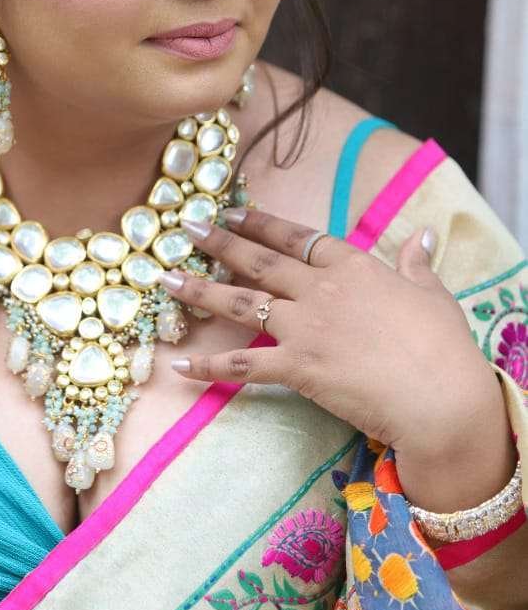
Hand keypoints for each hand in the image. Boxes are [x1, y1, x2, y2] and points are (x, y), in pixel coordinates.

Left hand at [160, 208, 499, 464]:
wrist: (440, 396)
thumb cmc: (444, 347)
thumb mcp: (434, 295)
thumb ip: (416, 264)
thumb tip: (423, 235)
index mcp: (354, 267)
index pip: (298, 238)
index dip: (262, 225)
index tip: (234, 213)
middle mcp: (322, 291)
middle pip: (260, 261)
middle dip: (219, 242)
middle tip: (184, 227)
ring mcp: (306, 327)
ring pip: (241, 303)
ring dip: (200, 290)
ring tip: (165, 279)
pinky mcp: (298, 367)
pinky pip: (244, 365)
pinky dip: (210, 367)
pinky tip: (180, 366)